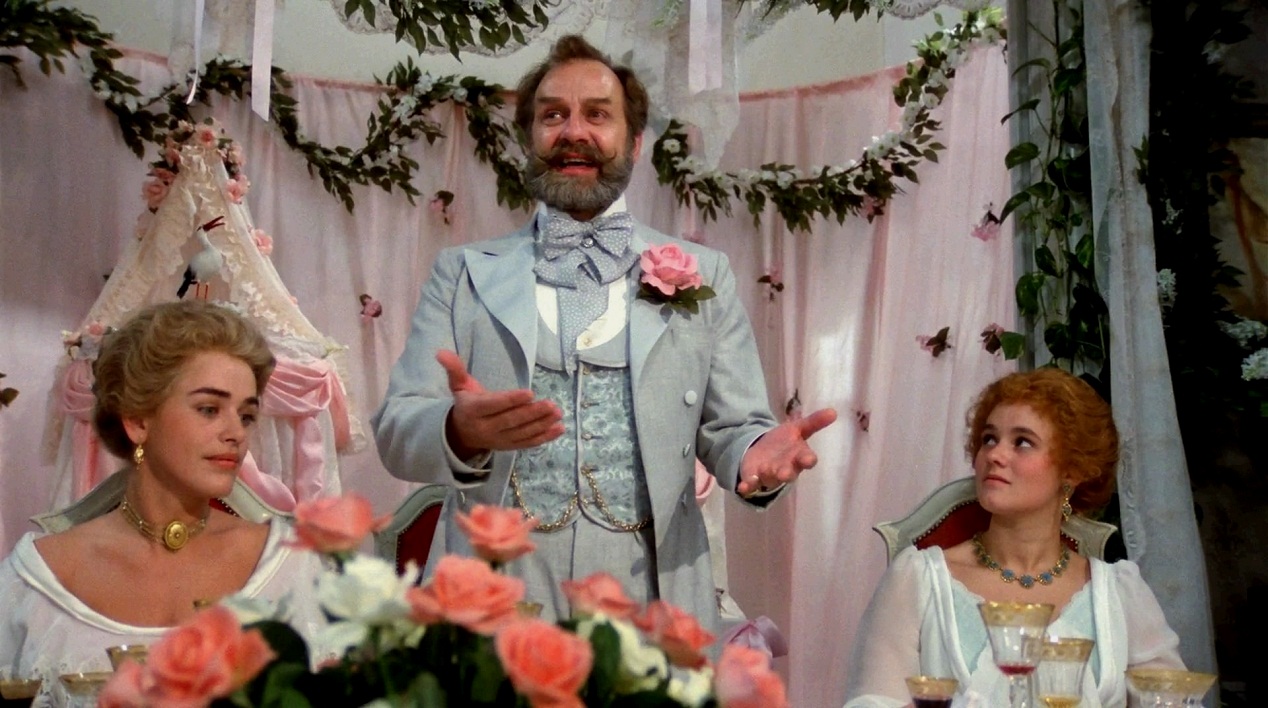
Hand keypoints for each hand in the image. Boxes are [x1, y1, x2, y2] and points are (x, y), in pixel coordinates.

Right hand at [437, 350, 563, 458]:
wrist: (461, 435)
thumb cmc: (466, 404)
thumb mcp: (459, 386)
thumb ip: (454, 369)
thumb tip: (441, 352)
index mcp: (473, 411)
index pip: (494, 406)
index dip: (511, 400)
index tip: (529, 393)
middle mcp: (485, 428)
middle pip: (511, 421)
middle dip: (532, 413)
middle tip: (551, 404)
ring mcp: (499, 440)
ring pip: (522, 433)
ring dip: (542, 424)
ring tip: (558, 414)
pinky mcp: (509, 447)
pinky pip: (528, 444)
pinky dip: (544, 437)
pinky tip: (559, 429)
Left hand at [737, 407, 836, 495]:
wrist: (764, 451)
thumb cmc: (785, 442)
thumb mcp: (798, 428)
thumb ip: (814, 422)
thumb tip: (833, 411)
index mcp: (799, 456)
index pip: (807, 459)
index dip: (808, 460)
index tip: (808, 460)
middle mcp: (786, 468)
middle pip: (789, 473)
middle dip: (787, 473)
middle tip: (785, 473)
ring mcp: (770, 475)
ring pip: (770, 478)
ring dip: (767, 475)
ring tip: (764, 470)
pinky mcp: (754, 479)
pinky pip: (751, 486)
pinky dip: (748, 487)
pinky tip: (742, 487)